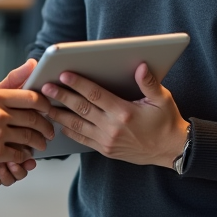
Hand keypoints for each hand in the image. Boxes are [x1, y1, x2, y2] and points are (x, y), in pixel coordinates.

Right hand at [0, 59, 54, 176]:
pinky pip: (18, 155)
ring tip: (39, 144)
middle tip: (48, 130)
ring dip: (38, 142)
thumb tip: (29, 65)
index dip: (44, 104)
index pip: (31, 97)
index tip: (47, 109)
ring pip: (29, 138)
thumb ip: (3, 81)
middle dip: (45, 126)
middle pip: (34, 119)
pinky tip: (23, 155)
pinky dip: (24, 156)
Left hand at [42, 63, 188, 167]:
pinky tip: (60, 122)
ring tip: (45, 105)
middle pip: (81, 109)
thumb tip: (141, 66)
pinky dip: (69, 131)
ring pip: (77, 126)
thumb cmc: (166, 121)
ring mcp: (107, 141)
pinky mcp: (105, 150)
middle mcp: (112, 128)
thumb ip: (149, 82)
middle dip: (61, 96)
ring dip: (60, 114)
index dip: (78, 83)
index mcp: (124, 112)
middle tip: (45, 87)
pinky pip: (82, 139)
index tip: (64, 74)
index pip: (95, 95)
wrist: (170, 149)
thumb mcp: (162, 99)